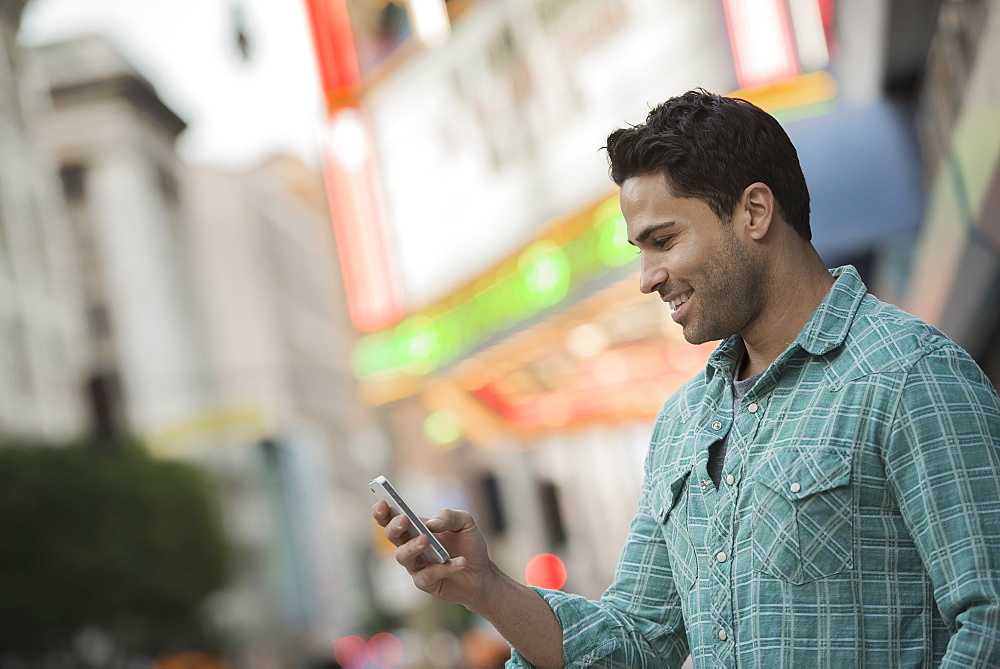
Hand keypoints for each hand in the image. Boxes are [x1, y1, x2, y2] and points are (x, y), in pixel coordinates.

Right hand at [372, 502, 495, 610]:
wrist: (482, 574)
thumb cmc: (469, 545)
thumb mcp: (465, 523)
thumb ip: (449, 516)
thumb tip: (431, 523)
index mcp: (416, 528)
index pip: (392, 518)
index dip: (382, 511)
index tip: (382, 502)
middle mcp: (411, 546)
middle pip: (392, 536)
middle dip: (394, 527)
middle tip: (404, 520)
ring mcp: (417, 565)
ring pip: (403, 557)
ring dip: (413, 547)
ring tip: (426, 539)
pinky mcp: (426, 583)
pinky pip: (427, 575)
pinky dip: (444, 568)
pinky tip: (460, 562)